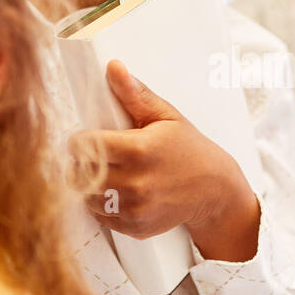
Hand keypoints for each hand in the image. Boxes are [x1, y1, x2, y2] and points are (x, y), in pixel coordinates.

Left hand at [69, 60, 259, 261]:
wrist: (214, 190)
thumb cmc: (189, 149)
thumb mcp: (165, 116)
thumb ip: (135, 94)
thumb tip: (113, 67)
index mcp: (139, 150)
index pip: (84, 146)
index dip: (79, 140)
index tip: (85, 139)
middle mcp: (135, 183)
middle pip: (80, 174)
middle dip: (81, 164)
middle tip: (93, 157)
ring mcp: (135, 209)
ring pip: (88, 197)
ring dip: (90, 186)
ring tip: (106, 174)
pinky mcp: (135, 227)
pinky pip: (102, 217)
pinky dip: (104, 206)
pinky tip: (119, 192)